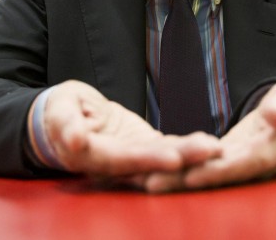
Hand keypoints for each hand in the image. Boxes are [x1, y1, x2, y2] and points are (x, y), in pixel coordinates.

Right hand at [43, 80, 220, 177]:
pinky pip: (167, 148)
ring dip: (191, 155)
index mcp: (94, 157)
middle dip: (183, 159)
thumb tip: (73, 141)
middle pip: (152, 164)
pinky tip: (211, 145)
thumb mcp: (58, 112)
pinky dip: (188, 147)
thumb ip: (66, 125)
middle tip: (211, 151)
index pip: (124, 160)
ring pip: (164, 157)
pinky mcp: (142, 147)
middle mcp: (116, 165)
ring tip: (217, 148)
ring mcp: (132, 157)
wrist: (65, 116)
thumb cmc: (57, 111)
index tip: (174, 158)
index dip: (149, 160)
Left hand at [141, 79, 275, 192]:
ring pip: (207, 174)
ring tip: (146, 181)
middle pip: (219, 175)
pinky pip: (204, 165)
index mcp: (275, 150)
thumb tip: (274, 119)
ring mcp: (240, 163)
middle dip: (187, 181)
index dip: (218, 170)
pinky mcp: (228, 158)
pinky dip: (182, 169)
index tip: (192, 175)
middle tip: (153, 183)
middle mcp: (255, 164)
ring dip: (178, 179)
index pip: (244, 163)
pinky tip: (156, 171)